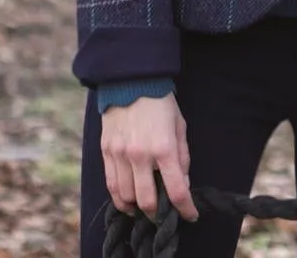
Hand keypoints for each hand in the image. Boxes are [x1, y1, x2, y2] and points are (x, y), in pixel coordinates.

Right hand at [99, 92, 197, 220]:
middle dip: (158, 213)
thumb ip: (182, 157)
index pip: (176, 189)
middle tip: (164, 215)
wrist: (131, 82)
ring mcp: (120, 155)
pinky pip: (111, 184)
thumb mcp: (180, 127)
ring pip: (126, 196)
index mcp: (164, 147)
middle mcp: (140, 155)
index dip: (185, 208)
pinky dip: (119, 198)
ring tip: (145, 209)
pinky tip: (127, 201)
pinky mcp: (106, 152)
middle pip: (147, 200)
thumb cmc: (161, 104)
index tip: (190, 215)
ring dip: (137, 208)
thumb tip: (182, 183)